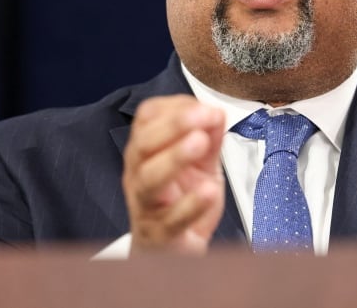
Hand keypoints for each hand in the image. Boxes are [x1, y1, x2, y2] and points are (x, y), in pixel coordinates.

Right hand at [122, 95, 224, 254]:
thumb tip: (217, 113)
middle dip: (174, 125)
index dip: (175, 107)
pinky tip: (207, 191)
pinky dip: (190, 205)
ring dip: (175, 157)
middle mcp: (139, 173)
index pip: (148, 117)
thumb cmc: (181, 200)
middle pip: (144, 143)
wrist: (172, 249)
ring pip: (150, 178)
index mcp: (147, 150)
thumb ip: (210, 138)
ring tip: (200, 143)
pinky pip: (170, 219)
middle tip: (203, 117)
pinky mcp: (160, 234)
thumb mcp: (200, 163)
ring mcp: (146, 204)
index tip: (205, 108)